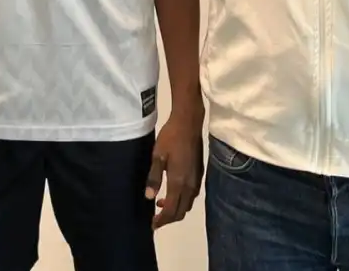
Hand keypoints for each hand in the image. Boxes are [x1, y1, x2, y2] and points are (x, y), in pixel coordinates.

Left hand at [144, 108, 203, 229]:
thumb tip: (149, 197)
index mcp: (178, 182)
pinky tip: (172, 191)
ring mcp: (196, 180)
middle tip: (155, 219)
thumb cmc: (170, 137)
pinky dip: (182, 200)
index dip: (161, 220)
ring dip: (175, 209)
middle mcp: (190, 186)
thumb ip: (154, 177)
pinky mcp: (199, 174)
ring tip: (160, 204)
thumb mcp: (157, 156)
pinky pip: (191, 196)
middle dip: (168, 218)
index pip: (170, 210)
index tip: (152, 225)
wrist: (189, 123)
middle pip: (180, 211)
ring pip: (187, 204)